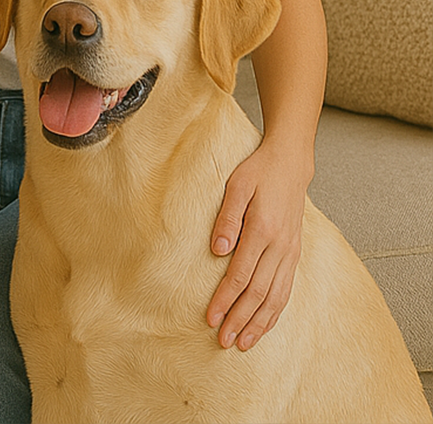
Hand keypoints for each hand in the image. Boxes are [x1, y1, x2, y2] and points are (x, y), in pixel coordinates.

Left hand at [206, 139, 308, 348]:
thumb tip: (217, 250)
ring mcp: (290, 252)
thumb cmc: (258, 172)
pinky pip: (286, 290)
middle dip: (240, 318)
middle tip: (223, 340)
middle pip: (259, 292)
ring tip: (243, 342)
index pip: (241, 274)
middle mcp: (280, 246)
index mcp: (263, 229)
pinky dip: (275, 311)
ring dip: (259, 322)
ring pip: (276, 297)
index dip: (225, 298)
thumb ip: (227, 219)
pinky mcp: (294, 254)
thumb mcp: (236, 186)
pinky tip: (264, 324)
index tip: (211, 317)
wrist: (290, 164)